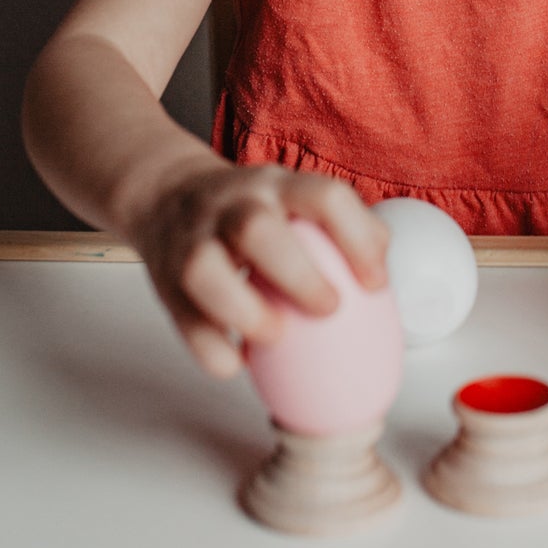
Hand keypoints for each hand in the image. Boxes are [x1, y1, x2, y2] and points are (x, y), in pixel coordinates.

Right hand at [124, 159, 391, 377]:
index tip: (376, 284)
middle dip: (298, 275)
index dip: (357, 238)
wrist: (164, 195)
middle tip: (329, 310)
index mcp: (277, 185)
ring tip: (276, 337)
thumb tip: (383, 275)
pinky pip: (181, 318)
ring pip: (205, 269)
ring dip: (245, 311)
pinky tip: (238, 362)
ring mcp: (193, 240)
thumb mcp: (292, 197)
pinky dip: (211, 348)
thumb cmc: (247, 209)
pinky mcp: (164, 279)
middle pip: (257, 228)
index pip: (324, 196)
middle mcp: (233, 205)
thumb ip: (337, 228)